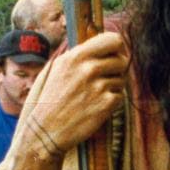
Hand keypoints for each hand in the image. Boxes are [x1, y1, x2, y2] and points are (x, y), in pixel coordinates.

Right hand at [25, 31, 128, 153]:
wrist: (47, 128)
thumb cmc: (52, 97)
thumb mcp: (59, 68)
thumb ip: (79, 54)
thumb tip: (101, 44)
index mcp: (77, 56)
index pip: (113, 40)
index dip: (118, 47)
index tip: (116, 54)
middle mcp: (89, 69)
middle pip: (121, 60)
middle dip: (117, 69)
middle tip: (105, 78)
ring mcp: (98, 87)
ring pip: (121, 80)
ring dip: (112, 87)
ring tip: (94, 95)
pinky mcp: (106, 104)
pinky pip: (120, 96)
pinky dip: (112, 102)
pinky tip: (96, 106)